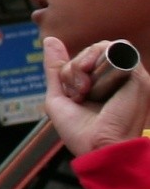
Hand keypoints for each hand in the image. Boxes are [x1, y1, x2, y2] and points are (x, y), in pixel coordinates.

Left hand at [41, 36, 149, 157]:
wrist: (98, 148)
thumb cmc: (80, 131)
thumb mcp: (59, 96)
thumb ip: (55, 68)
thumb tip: (50, 39)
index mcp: (104, 84)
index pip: (86, 58)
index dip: (70, 68)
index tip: (70, 92)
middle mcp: (119, 78)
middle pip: (92, 51)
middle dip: (74, 68)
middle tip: (77, 93)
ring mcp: (129, 76)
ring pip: (102, 47)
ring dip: (82, 66)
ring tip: (84, 90)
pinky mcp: (137, 76)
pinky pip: (118, 48)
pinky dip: (97, 59)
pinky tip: (91, 82)